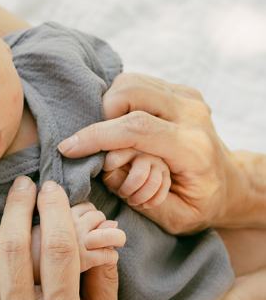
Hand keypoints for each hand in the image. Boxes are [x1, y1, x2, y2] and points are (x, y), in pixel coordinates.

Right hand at [57, 72, 239, 233]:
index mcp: (192, 148)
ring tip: (114, 138)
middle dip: (102, 117)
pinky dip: (121, 102)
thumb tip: (106, 168)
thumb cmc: (199, 205)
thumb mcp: (174, 218)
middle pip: (129, 92)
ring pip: (129, 82)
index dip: (96, 136)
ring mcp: (187, 98)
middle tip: (102, 147)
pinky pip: (137, 83)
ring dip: (110, 108)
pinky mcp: (181, 90)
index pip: (135, 129)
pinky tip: (125, 126)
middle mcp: (191, 114)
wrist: (230, 184)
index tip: (68, 148)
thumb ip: (139, 196)